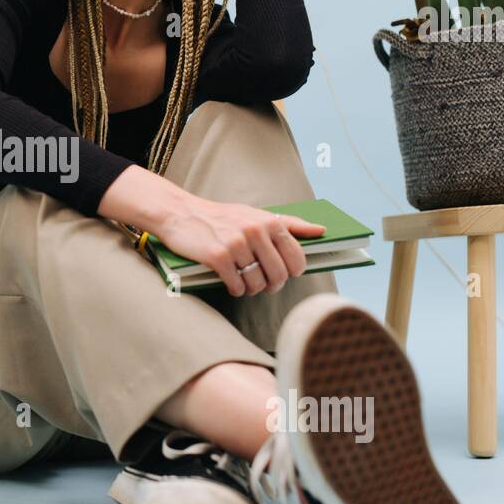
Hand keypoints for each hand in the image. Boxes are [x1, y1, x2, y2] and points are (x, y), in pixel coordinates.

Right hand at [155, 195, 325, 297]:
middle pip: (279, 275)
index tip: (282, 272)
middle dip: (272, 285)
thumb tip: (322, 230)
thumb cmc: (221, 217)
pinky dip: (235, 289)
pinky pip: (237, 286)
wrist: (181, 213)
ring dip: (251, 288)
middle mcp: (255, 231)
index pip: (296, 258)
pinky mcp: (217, 257)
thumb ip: (290, 224)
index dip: (291, 272)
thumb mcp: (256, 215)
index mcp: (269, 221)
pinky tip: (230, 282)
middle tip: (262, 283)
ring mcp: (236, 245)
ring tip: (243, 281)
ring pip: (257, 284)